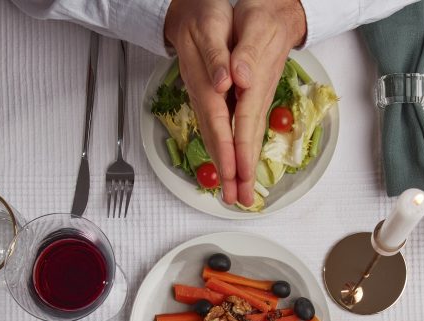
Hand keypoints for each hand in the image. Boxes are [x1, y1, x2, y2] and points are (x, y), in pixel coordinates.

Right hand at [164, 0, 237, 204]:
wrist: (187, 10)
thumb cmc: (203, 16)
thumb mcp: (212, 28)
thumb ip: (218, 57)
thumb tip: (226, 82)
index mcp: (209, 82)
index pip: (220, 123)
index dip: (227, 151)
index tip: (234, 174)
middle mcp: (205, 95)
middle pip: (216, 140)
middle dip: (226, 172)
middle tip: (235, 199)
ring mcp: (206, 99)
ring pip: (215, 139)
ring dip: (224, 167)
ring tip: (233, 193)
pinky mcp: (210, 99)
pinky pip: (217, 131)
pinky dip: (223, 151)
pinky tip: (229, 165)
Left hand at [227, 0, 306, 205]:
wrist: (278, 14)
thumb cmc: (264, 20)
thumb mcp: (254, 29)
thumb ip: (247, 55)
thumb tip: (240, 78)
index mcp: (254, 85)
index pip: (245, 125)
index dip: (242, 153)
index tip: (238, 176)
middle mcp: (256, 98)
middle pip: (249, 141)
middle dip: (244, 173)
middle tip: (241, 201)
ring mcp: (255, 101)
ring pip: (248, 140)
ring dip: (244, 169)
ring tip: (240, 195)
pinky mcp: (252, 100)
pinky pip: (246, 132)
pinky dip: (242, 152)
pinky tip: (237, 166)